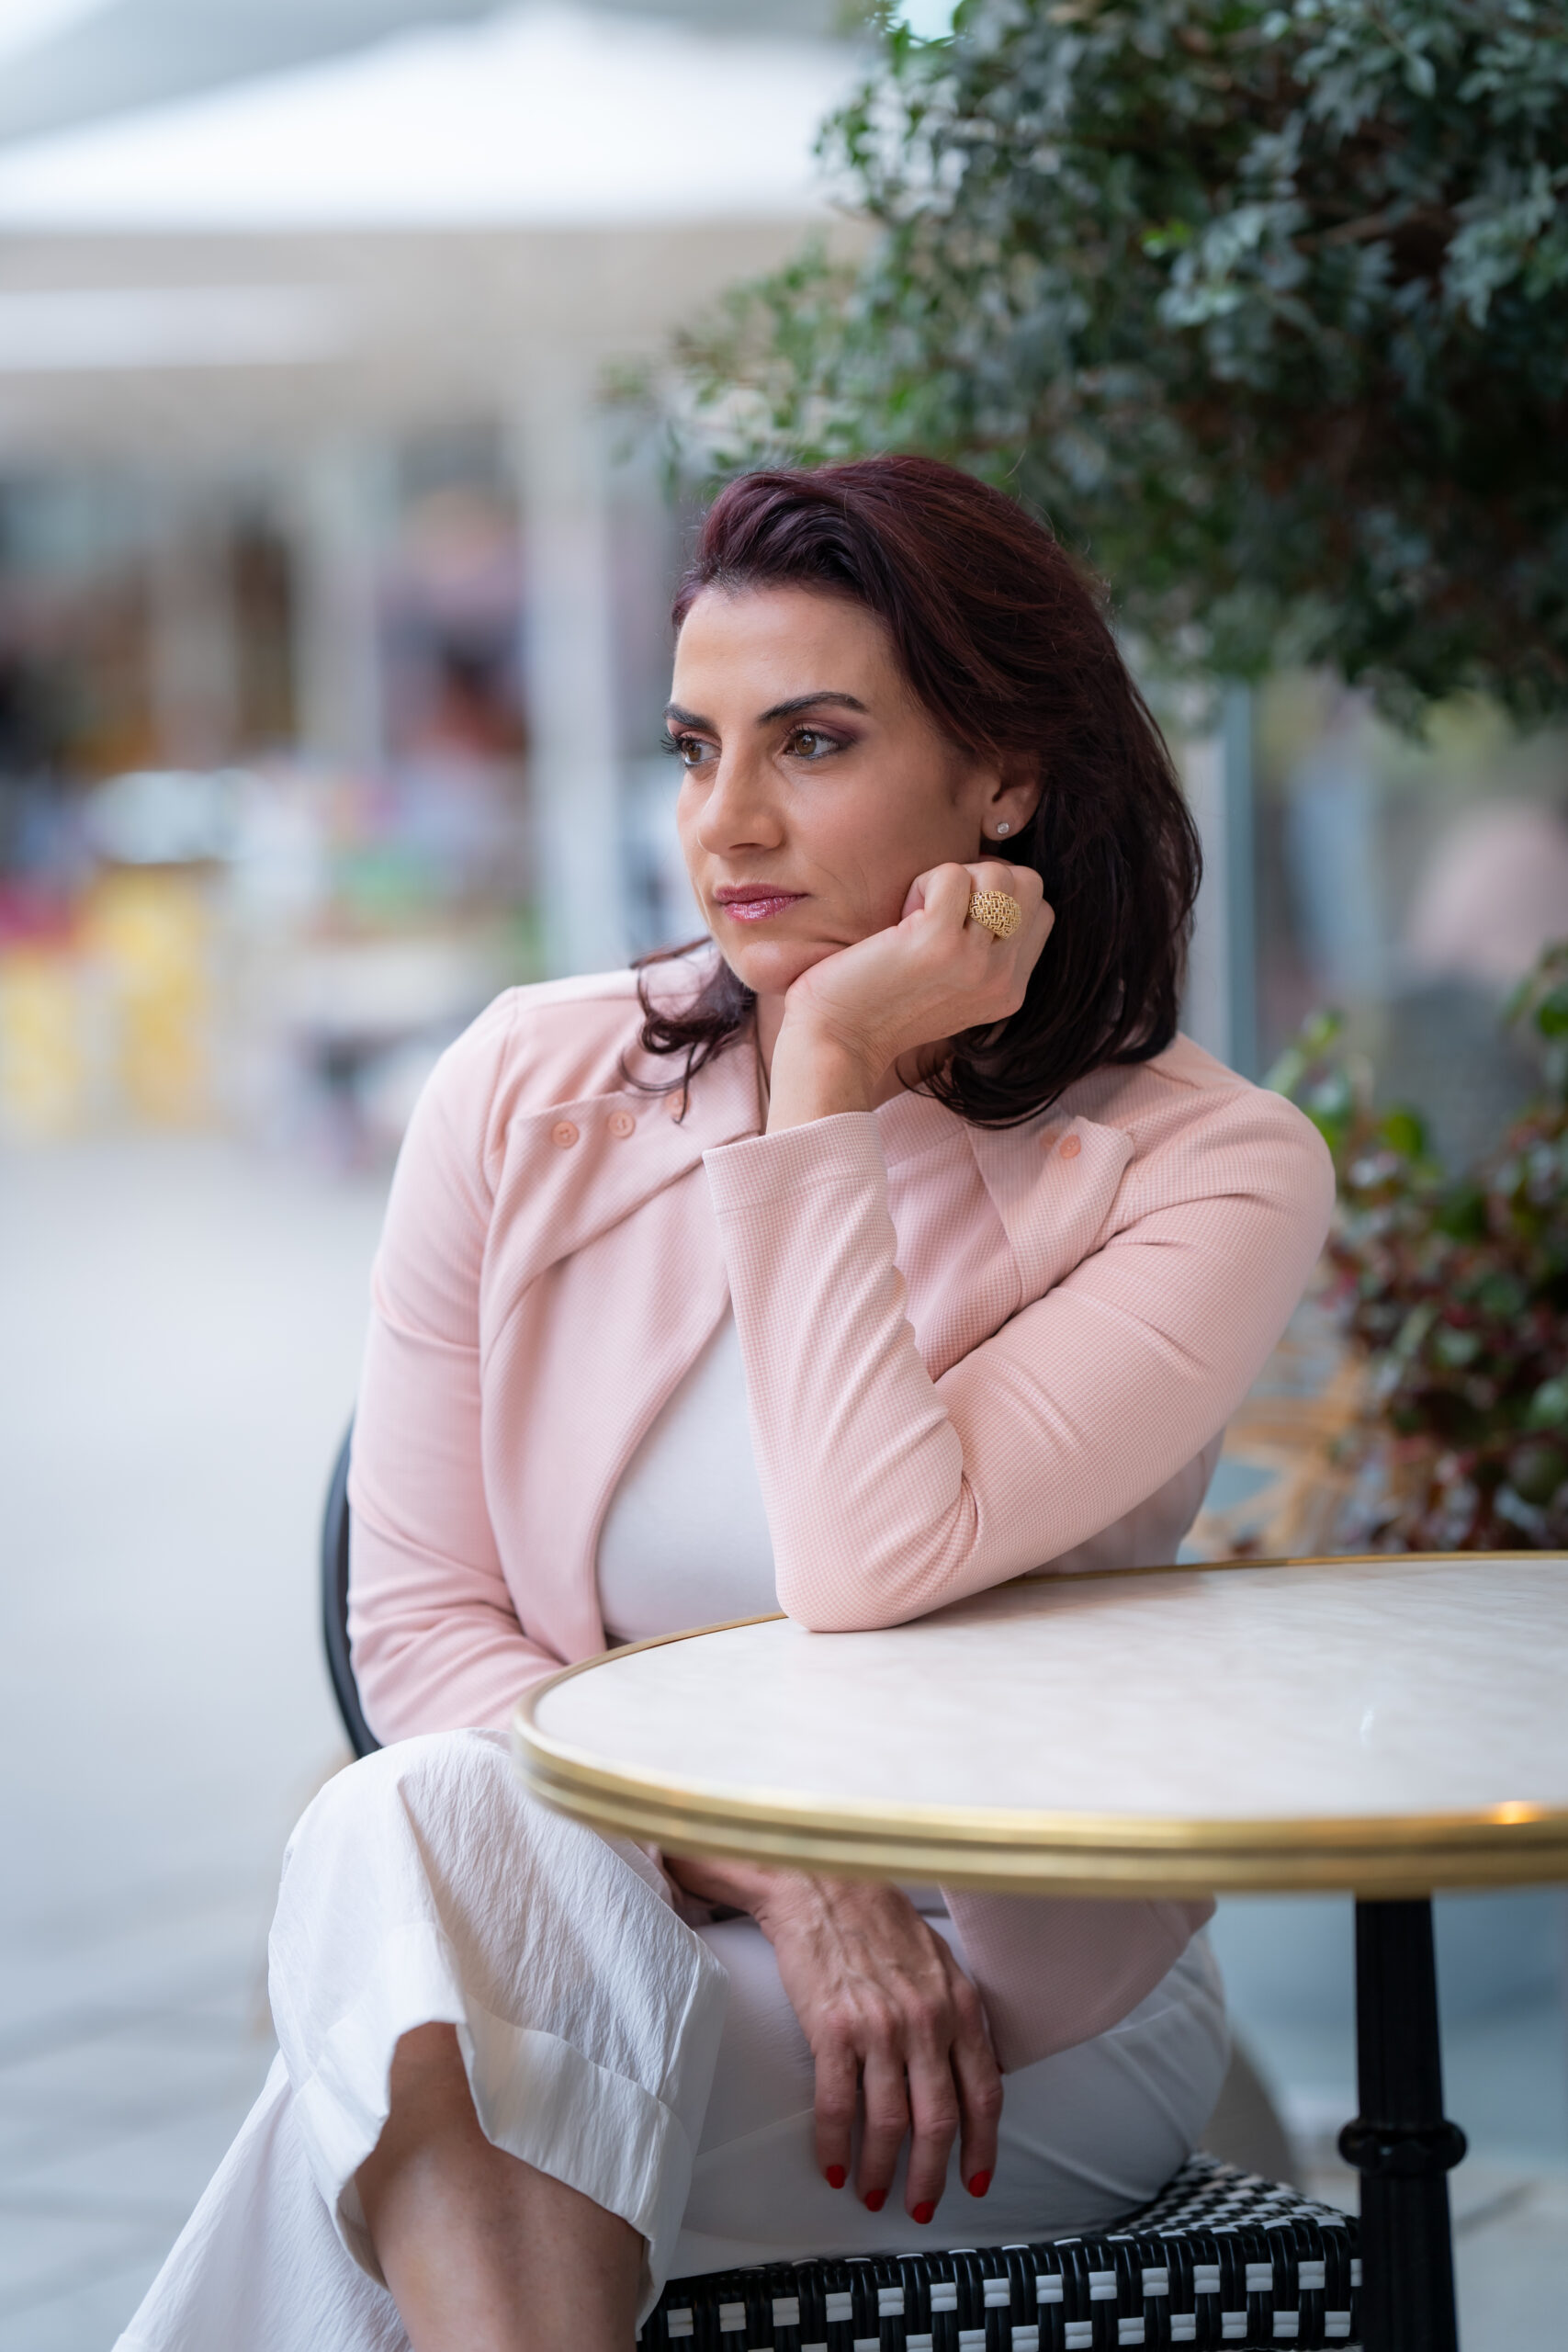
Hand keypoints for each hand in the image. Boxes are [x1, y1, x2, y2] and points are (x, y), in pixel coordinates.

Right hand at [753, 1873, 1001, 2220]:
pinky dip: (835, 2145)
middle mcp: (926, 2022)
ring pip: (890, 2123)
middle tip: (920, 2204)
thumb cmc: (878, 1918)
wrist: (823, 1882)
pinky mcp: (832, 2030)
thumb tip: (971, 2067)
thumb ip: (957, 2014)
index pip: (985, 2093)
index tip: (975, 2178)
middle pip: (939, 2121)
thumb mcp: (939, 1961)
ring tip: (874, 2192)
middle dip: (932, 2175)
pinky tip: (833, 2166)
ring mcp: (880, 2028)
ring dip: (883, 2170)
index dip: (983, 2145)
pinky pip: (837, 2105)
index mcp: (960, 2006)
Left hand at [766, 859, 1052, 1130]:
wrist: (835, 1043)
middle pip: (1028, 884)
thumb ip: (980, 952)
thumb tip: (990, 886)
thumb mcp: (950, 988)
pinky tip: (900, 917)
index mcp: (1009, 991)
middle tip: (938, 910)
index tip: (955, 916)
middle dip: (984, 877)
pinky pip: (953, 875)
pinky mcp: (938, 944)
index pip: (1041, 910)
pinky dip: (923, 883)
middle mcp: (1002, 979)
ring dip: (953, 878)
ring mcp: (975, 962)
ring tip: (918, 915)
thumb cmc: (876, 1006)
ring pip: (999, 874)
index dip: (999, 896)